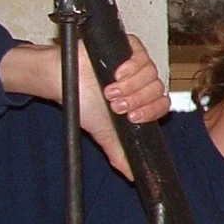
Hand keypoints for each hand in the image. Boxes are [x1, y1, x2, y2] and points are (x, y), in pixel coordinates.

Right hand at [0, 35, 167, 178]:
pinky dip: (132, 65)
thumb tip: (132, 176)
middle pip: (158, 89)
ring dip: (132, 85)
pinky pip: (140, 53)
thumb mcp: (104, 133)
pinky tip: (117, 73)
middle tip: (115, 105)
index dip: (151, 111)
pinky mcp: (127, 47)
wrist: (60, 82)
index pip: (162, 105)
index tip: (132, 117)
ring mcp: (136, 63)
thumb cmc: (83, 104)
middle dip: (138, 100)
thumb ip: (119, 152)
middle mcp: (144, 82)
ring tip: (110, 91)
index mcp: (144, 100)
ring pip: (151, 73)